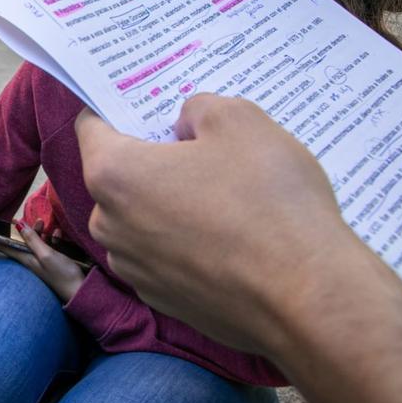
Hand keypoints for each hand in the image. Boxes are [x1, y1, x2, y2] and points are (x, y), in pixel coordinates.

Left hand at [0, 219, 86, 301]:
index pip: (5, 247)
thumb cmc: (62, 274)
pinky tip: (58, 234)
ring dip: (40, 232)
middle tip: (33, 219)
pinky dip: (52, 238)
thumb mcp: (45, 254)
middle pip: (23, 241)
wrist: (80, 290)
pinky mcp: (54, 262)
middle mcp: (32, 260)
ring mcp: (43, 261)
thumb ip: (32, 239)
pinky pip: (49, 246)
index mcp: (26, 259)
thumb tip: (19, 224)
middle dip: (26, 229)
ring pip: (36, 242)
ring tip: (45, 223)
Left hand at [75, 95, 345, 353]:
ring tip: (227, 194)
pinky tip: (233, 237)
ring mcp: (135, 269)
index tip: (149, 103)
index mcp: (113, 174)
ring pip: (142, 218)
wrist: (309, 299)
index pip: (92, 126)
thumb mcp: (241, 121)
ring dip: (171, 202)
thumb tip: (187, 122)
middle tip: (201, 146)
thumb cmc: (268, 202)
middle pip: (118, 174)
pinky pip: (165, 255)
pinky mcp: (164, 300)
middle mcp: (109, 225)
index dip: (120, 108)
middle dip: (153, 157)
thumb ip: (200, 107)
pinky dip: (187, 242)